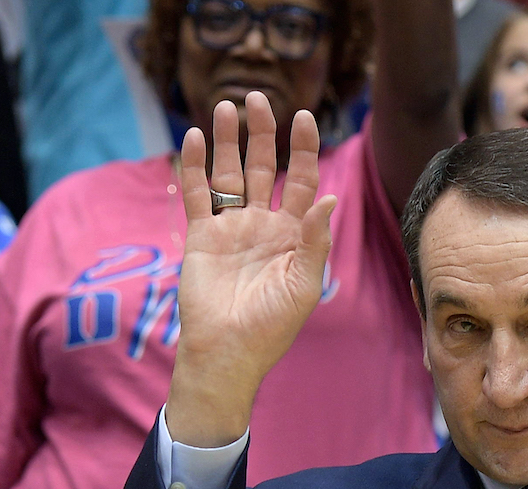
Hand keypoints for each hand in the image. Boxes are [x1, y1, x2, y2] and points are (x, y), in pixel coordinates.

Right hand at [166, 91, 336, 446]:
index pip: (302, 181)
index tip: (304, 119)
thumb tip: (330, 195)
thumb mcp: (304, 282)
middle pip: (264, 168)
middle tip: (259, 98)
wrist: (229, 350)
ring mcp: (231, 228)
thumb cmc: (273, 324)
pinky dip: (197, 166)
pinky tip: (198, 137)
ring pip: (230, 174)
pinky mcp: (202, 236)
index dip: (303, 150)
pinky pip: (199, 194)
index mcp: (294, 234)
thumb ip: (315, 238)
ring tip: (227, 107)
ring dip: (228, 141)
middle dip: (263, 134)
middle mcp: (263, 225)